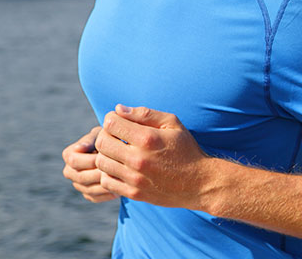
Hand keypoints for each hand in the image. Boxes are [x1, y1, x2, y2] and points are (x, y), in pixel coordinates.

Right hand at [62, 126, 118, 202]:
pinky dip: (108, 193)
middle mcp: (69, 172)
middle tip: (117, 170)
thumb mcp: (98, 135)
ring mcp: (78, 185)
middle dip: (99, 173)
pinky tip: (120, 186)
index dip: (90, 160)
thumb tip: (79, 148)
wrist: (113, 151)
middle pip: (81, 177)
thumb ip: (90, 140)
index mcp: (68, 155)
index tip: (106, 156)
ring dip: (105, 184)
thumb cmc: (106, 139)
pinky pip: (96, 198)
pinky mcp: (88, 195)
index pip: (74, 161)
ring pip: (89, 190)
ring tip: (120, 178)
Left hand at [94, 104, 213, 208]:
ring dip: (105, 154)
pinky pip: (107, 181)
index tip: (119, 121)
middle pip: (101, 142)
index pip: (110, 123)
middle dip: (105, 134)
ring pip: (101, 163)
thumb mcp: (172, 123)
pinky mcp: (134, 194)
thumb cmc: (186, 149)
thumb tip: (119, 109)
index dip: (111, 118)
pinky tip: (120, 168)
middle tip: (115, 135)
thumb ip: (145, 113)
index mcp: (147, 139)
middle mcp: (138, 159)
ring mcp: (135, 179)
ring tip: (117, 152)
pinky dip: (108, 173)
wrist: (200, 183)